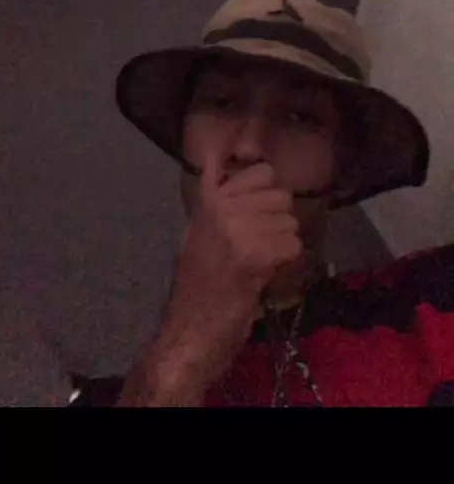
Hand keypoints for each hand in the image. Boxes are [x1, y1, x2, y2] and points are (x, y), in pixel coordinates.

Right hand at [158, 150, 302, 387]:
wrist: (189, 329)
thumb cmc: (196, 284)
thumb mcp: (197, 231)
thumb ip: (211, 193)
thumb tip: (213, 154)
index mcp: (209, 200)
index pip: (264, 172)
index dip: (269, 195)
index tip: (257, 218)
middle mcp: (222, 208)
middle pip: (282, 196)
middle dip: (278, 223)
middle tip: (259, 247)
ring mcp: (236, 229)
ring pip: (290, 222)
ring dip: (282, 246)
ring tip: (260, 263)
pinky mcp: (253, 255)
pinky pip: (292, 245)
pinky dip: (286, 263)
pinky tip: (266, 275)